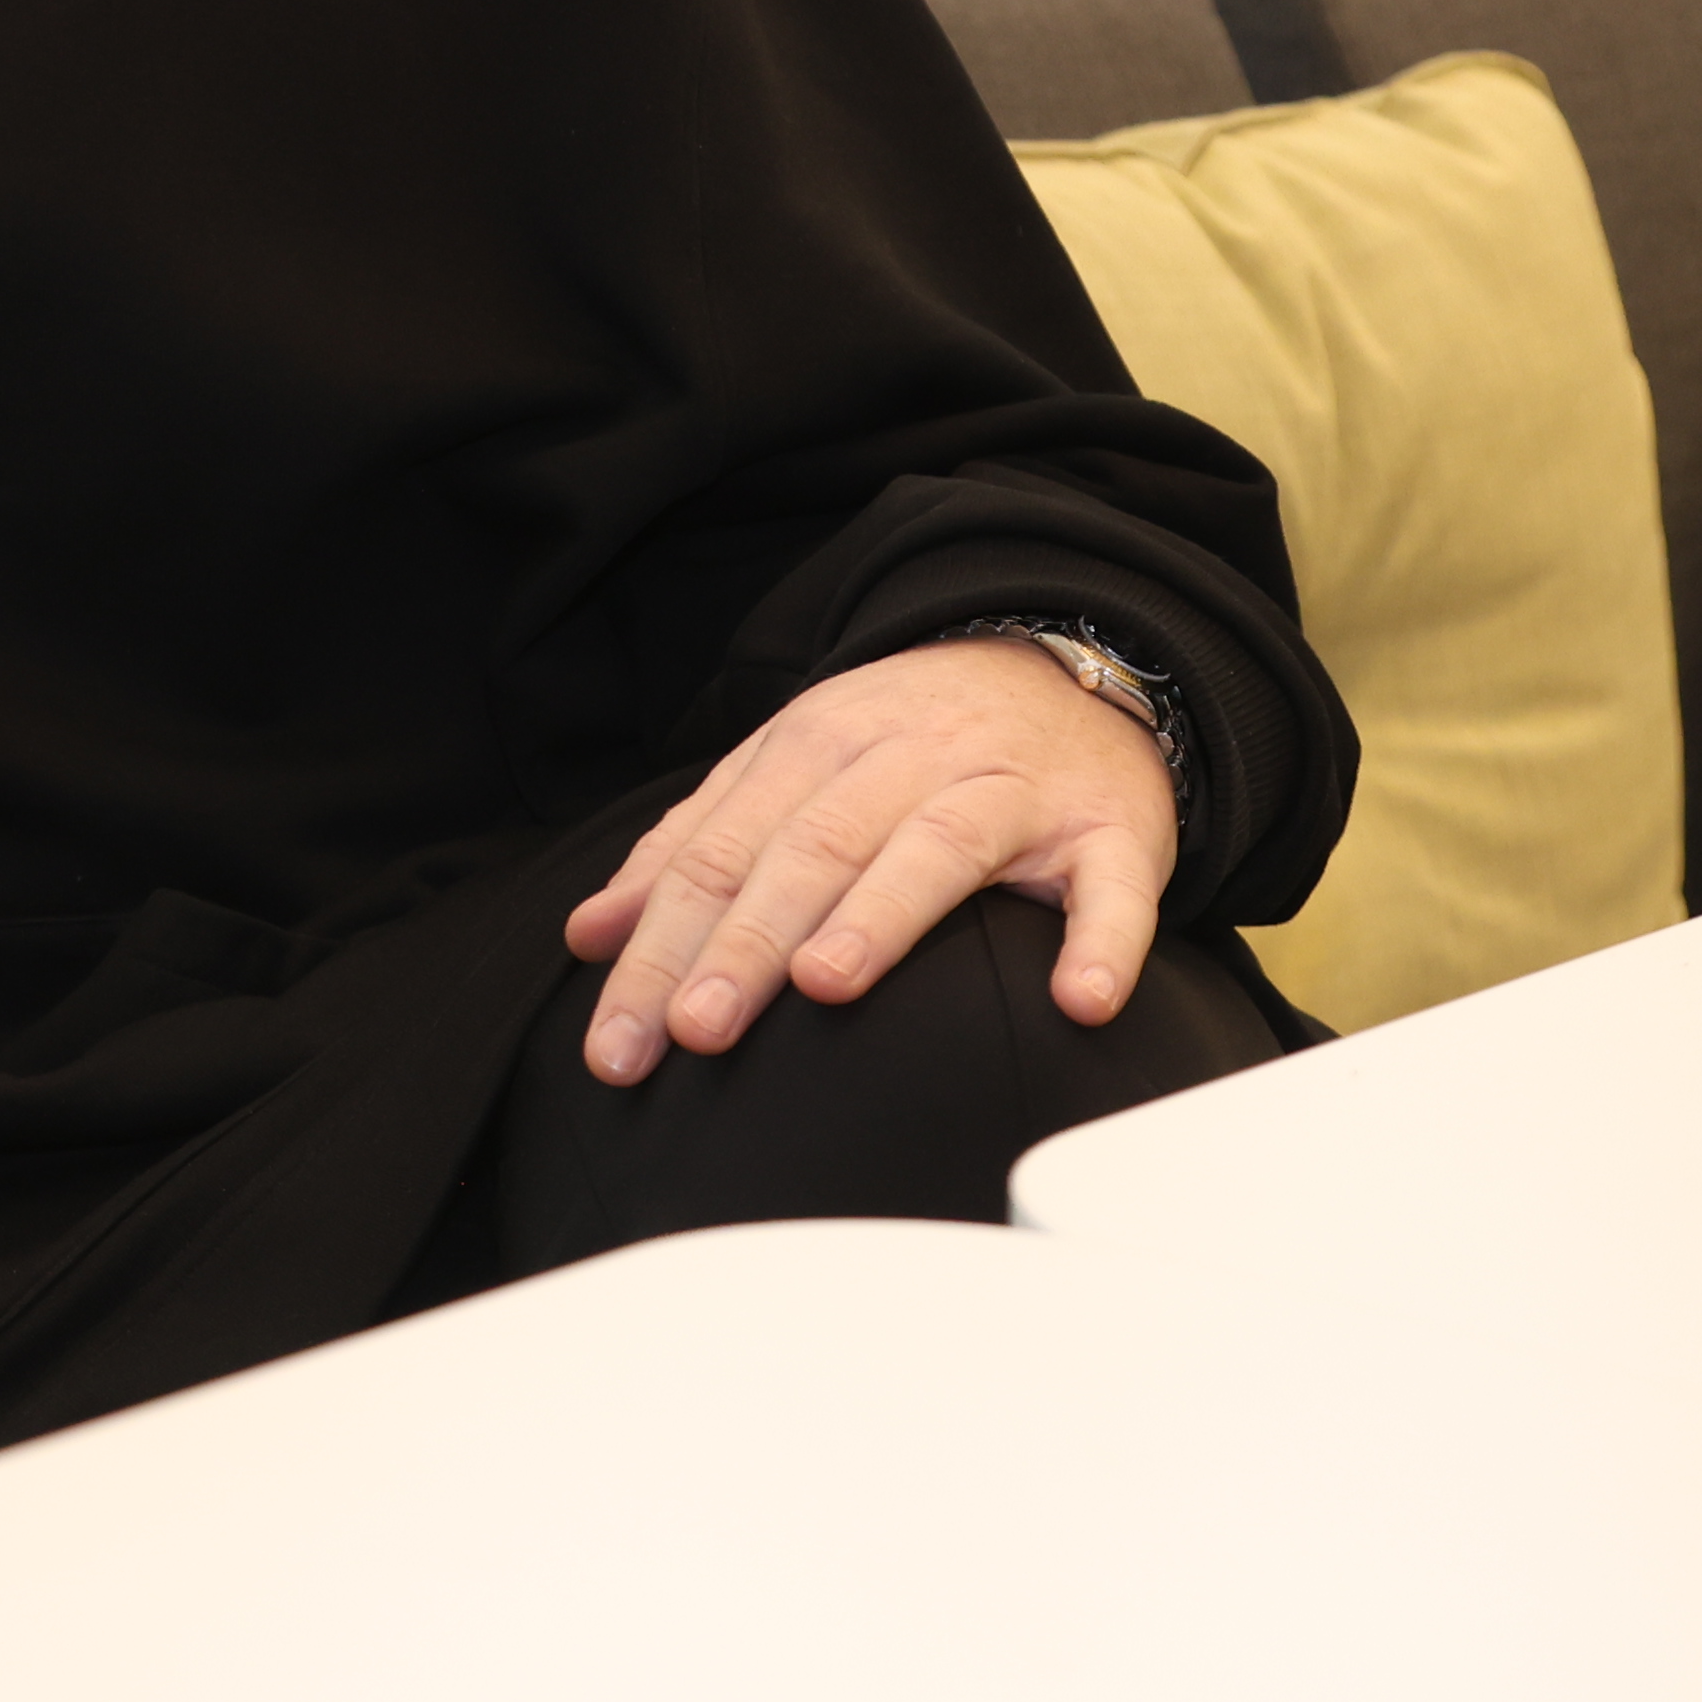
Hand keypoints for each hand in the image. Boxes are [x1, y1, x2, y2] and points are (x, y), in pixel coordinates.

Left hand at [560, 636, 1174, 1081]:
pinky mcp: (1109, 831)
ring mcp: (1012, 792)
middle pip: (811, 850)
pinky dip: (1099, 942)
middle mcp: (906, 761)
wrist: (1067, 663)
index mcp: (813, 748)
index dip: (662, 946)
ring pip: (935, 849)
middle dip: (744, 943)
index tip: (619, 1038)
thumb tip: (590, 934)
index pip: (720, 854)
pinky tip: (1079, 1001)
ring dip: (879, 917)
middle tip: (695, 1032)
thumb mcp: (789, 772)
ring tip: (825, 984)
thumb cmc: (911, 745)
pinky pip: (1111, 889)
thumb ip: (691, 848)